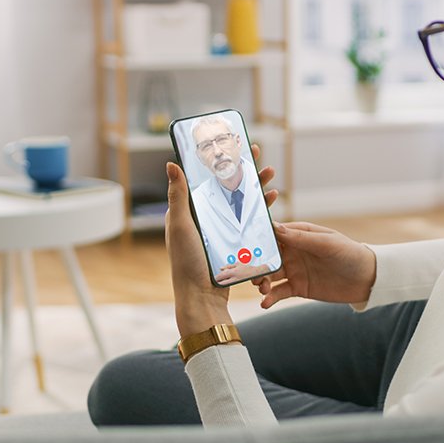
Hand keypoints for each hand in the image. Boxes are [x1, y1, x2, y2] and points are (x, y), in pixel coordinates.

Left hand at [164, 144, 275, 336]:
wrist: (202, 299)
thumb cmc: (187, 263)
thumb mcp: (181, 225)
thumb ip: (178, 196)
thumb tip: (171, 163)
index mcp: (191, 211)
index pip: (208, 178)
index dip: (222, 160)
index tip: (234, 143)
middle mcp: (206, 219)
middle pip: (229, 187)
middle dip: (245, 169)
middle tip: (259, 153)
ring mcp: (222, 232)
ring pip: (243, 203)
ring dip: (257, 188)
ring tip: (271, 176)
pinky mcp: (235, 244)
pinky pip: (250, 223)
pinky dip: (261, 211)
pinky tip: (272, 203)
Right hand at [252, 222, 375, 307]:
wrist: (367, 279)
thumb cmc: (349, 253)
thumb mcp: (326, 243)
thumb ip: (301, 238)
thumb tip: (275, 227)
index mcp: (298, 235)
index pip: (272, 234)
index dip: (257, 239)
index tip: (244, 245)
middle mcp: (292, 251)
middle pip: (266, 256)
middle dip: (254, 264)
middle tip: (248, 272)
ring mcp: (294, 270)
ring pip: (269, 275)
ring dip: (260, 281)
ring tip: (261, 288)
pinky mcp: (298, 288)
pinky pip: (279, 292)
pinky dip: (270, 298)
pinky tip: (265, 303)